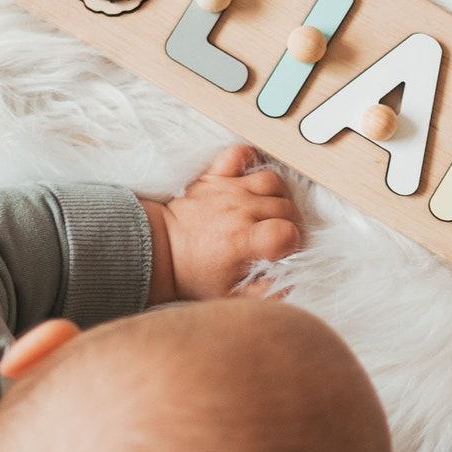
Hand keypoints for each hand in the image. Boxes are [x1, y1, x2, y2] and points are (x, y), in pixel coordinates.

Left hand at [141, 145, 301, 302]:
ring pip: (272, 181)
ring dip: (278, 196)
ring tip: (270, 210)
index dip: (293, 242)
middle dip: (290, 222)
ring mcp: (226, 190)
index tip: (284, 250)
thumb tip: (290, 284)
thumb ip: (264, 293)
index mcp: (242, 241)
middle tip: (278, 234)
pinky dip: (250, 160)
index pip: (287, 233)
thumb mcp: (229, 296)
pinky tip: (251, 180)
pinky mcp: (214, 177)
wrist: (158, 251)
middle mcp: (238, 211)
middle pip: (286, 207)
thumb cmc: (194, 273)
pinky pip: (239, 155)